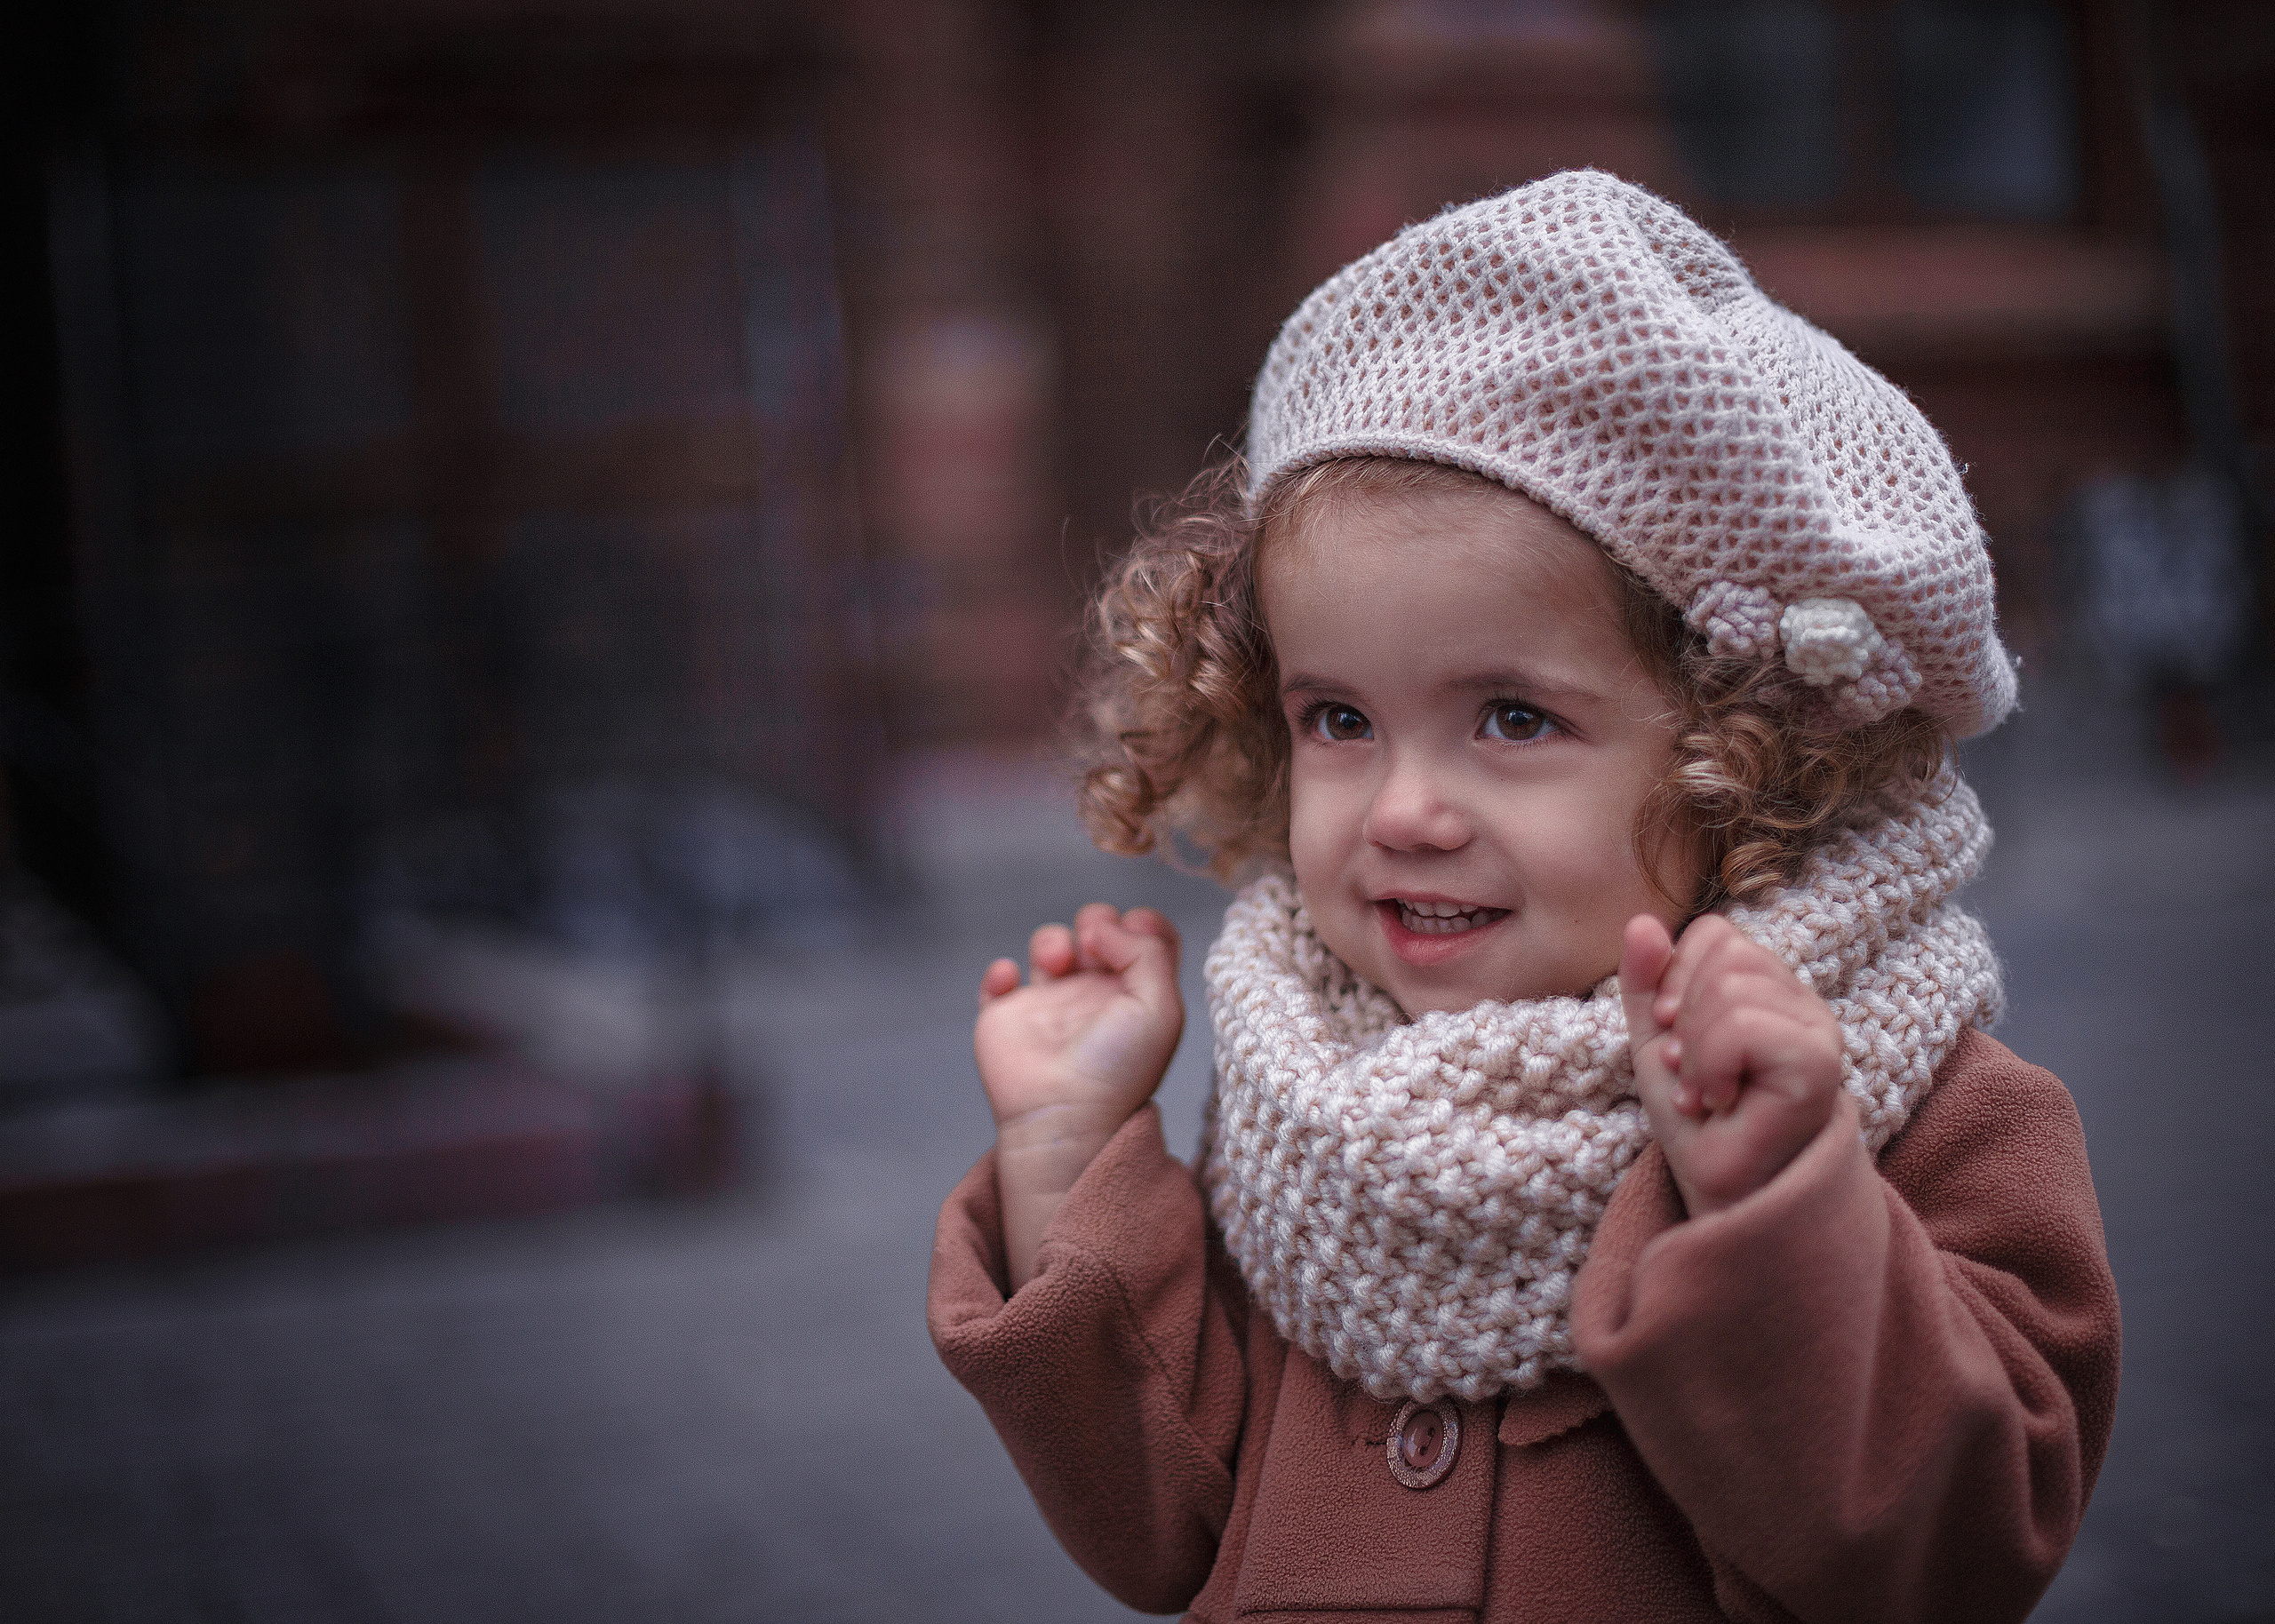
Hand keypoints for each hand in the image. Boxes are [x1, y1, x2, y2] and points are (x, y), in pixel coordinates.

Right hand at [975, 904, 1182, 1287]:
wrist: (1063, 1116)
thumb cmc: (1118, 1071)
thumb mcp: (1161, 1009)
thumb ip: (1148, 952)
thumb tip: (1106, 928)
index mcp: (1138, 995)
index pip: (1148, 940)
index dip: (1141, 922)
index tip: (1134, 927)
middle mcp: (1096, 996)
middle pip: (1098, 931)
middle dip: (1096, 920)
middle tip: (1094, 942)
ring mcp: (1050, 1005)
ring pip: (1050, 944)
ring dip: (1051, 938)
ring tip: (1057, 962)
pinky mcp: (1007, 1018)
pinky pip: (998, 981)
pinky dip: (998, 972)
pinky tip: (1010, 981)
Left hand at [1618, 913, 1843, 1218]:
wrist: (1721, 1191)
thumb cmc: (1696, 1122)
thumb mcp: (1655, 1041)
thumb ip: (1646, 983)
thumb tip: (1640, 921)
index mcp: (1770, 990)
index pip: (1715, 933)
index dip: (1675, 977)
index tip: (1672, 1039)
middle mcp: (1802, 1003)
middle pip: (1725, 953)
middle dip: (1684, 1017)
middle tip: (1691, 1073)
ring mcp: (1818, 1030)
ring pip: (1732, 987)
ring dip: (1697, 1050)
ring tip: (1706, 1092)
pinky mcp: (1820, 1061)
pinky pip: (1743, 1025)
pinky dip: (1712, 1065)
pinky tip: (1721, 1102)